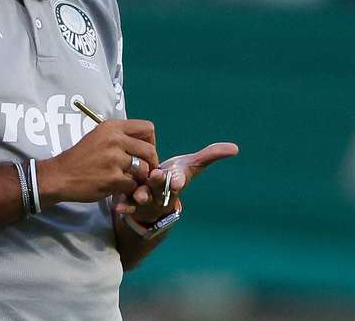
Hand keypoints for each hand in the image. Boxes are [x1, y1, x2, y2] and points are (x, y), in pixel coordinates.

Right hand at [38, 119, 158, 203]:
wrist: (61, 175)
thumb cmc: (81, 157)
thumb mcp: (99, 136)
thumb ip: (120, 137)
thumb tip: (145, 143)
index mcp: (112, 126)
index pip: (147, 128)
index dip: (151, 141)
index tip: (144, 151)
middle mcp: (115, 139)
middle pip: (150, 150)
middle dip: (151, 163)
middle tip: (143, 171)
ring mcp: (114, 159)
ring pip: (144, 169)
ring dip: (140, 178)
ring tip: (130, 180)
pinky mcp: (113, 178)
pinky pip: (134, 185)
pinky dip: (129, 189)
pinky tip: (119, 188)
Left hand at [114, 142, 238, 223]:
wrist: (156, 199)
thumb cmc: (173, 177)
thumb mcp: (190, 166)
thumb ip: (210, 156)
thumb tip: (235, 148)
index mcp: (176, 182)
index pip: (179, 180)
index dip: (179, 180)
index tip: (178, 180)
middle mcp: (162, 192)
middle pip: (161, 188)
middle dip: (158, 184)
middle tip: (156, 176)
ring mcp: (146, 199)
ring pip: (144, 198)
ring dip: (141, 196)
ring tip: (138, 193)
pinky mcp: (131, 202)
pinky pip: (127, 206)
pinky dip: (124, 207)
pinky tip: (119, 207)